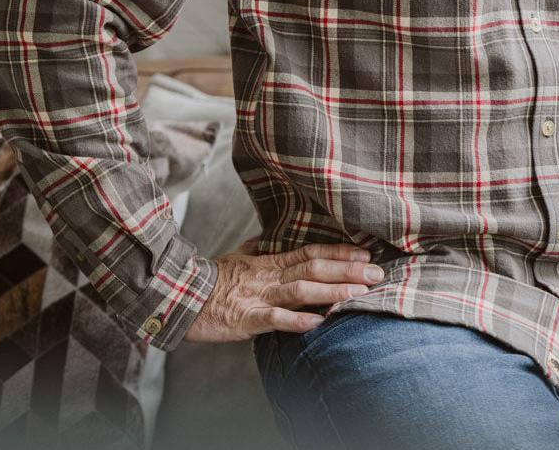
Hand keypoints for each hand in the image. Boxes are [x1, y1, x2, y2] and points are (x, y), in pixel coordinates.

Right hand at [182, 237, 383, 343]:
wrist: (181, 294)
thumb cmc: (212, 278)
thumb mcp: (237, 256)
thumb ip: (256, 248)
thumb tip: (265, 237)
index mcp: (270, 262)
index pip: (312, 252)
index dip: (340, 252)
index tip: (365, 253)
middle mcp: (270, 276)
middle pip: (315, 267)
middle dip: (348, 270)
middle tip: (377, 272)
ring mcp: (260, 296)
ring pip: (302, 290)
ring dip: (333, 291)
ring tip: (360, 293)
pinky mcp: (248, 318)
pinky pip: (276, 319)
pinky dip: (299, 320)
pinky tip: (320, 322)